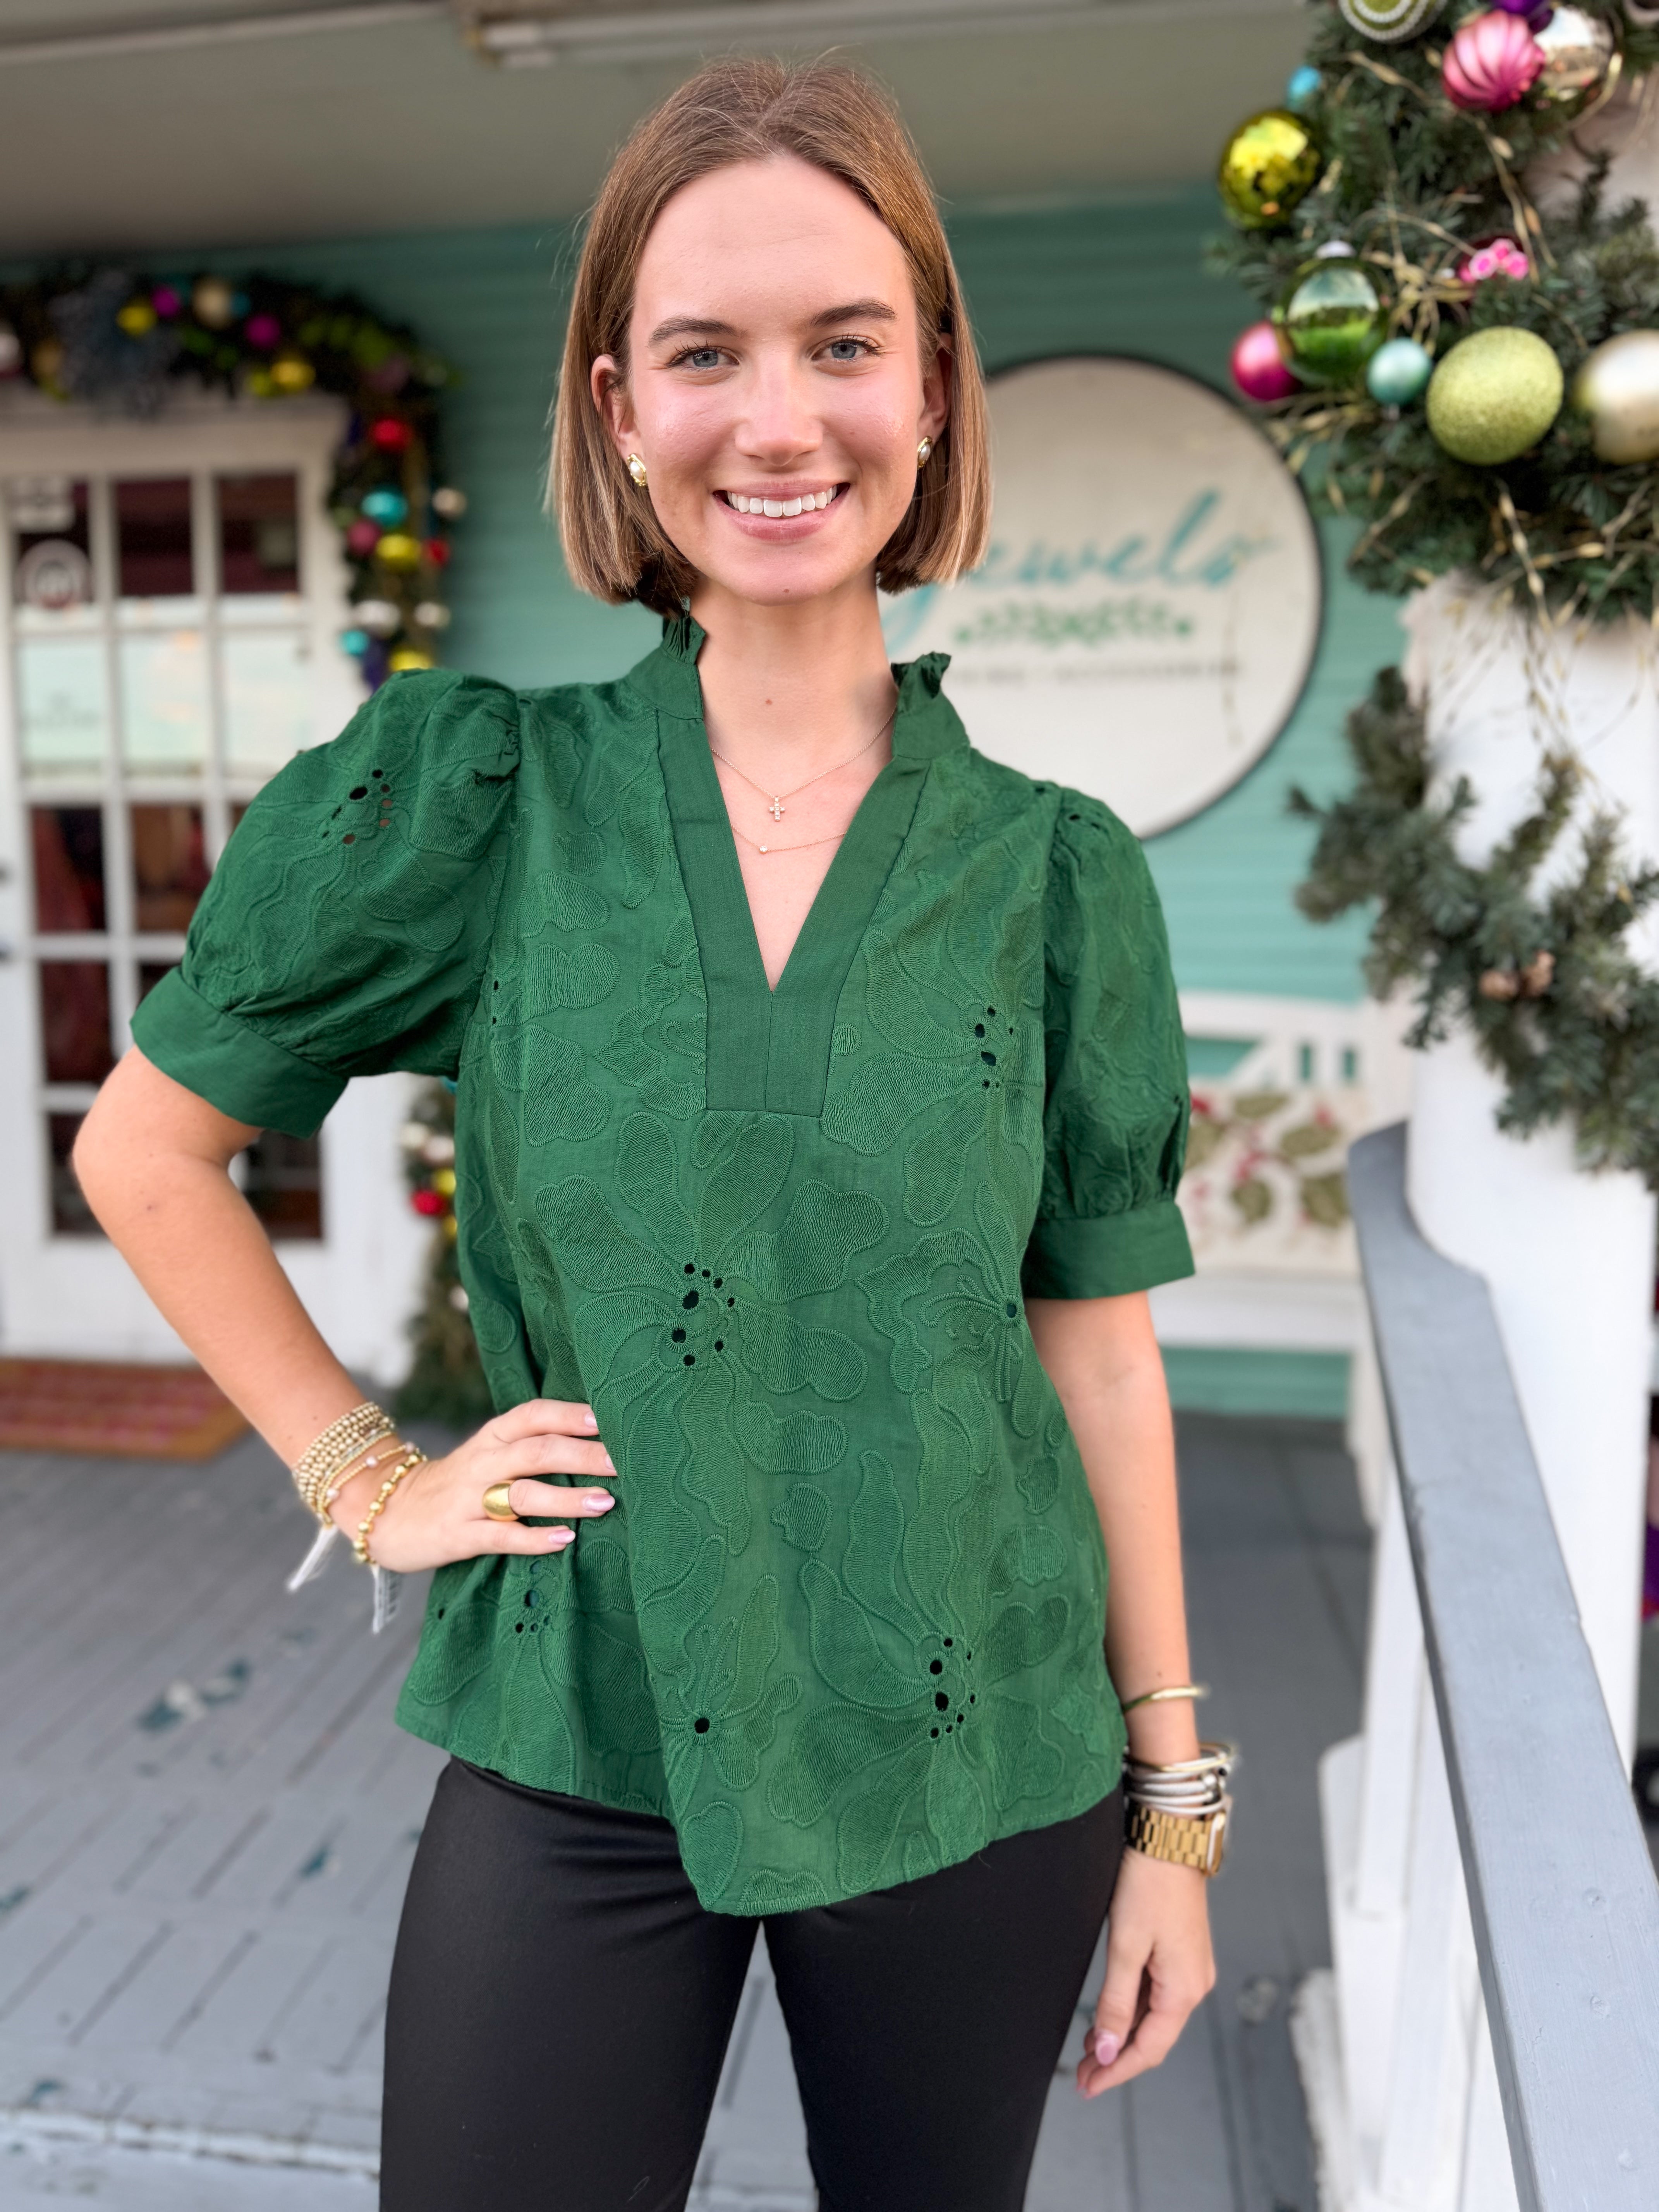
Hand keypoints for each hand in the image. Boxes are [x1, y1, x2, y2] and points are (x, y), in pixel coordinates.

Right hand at [332, 1399, 615, 1572]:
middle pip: (537, 1451)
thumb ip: (528, 1445)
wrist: (386, 1513)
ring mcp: (469, 1500)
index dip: (571, 1415)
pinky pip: (501, 1536)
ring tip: (606, 1502)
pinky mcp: (459, 1535)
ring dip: (567, 1498)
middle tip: (623, 1463)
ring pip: (523, 1493)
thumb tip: (595, 1442)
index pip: (534, 1415)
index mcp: (491, 1437)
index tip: (610, 1418)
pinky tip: (564, 1540)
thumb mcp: (487, 1454)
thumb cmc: (456, 1483)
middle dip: (583, 1455)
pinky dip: (534, 1538)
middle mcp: (482, 1462)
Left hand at [1076, 1848, 1214, 2096]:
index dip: (1116, 2071)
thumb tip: (1105, 2049)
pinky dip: (1132, 2011)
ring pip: (1154, 2018)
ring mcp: (1190, 1969)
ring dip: (1122, 2036)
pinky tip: (1110, 2017)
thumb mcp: (1125, 1946)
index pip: (1148, 2049)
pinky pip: (1156, 1995)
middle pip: (1153, 2038)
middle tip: (1082, 2077)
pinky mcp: (1181, 1953)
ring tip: (1089, 2052)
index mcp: (1184, 1990)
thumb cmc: (1149, 1883)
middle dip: (1117, 2059)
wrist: (1171, 1836)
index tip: (1088, 2086)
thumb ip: (1115, 2002)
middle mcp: (1194, 1985)